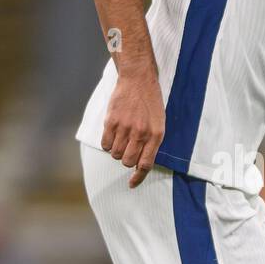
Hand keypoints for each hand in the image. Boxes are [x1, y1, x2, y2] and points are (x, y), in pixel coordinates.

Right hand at [101, 71, 165, 187]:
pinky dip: (107, 144)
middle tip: (127, 149)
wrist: (138, 79)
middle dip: (126, 159)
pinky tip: (112, 135)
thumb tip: (140, 164)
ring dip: (116, 150)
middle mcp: (141, 133)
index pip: (145, 164)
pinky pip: (105, 144)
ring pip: (115, 154)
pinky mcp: (111, 121)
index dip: (138, 178)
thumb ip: (151, 143)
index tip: (132, 184)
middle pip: (127, 161)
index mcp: (156, 135)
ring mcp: (125, 127)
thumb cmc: (150, 102)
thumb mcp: (159, 123)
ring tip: (121, 137)